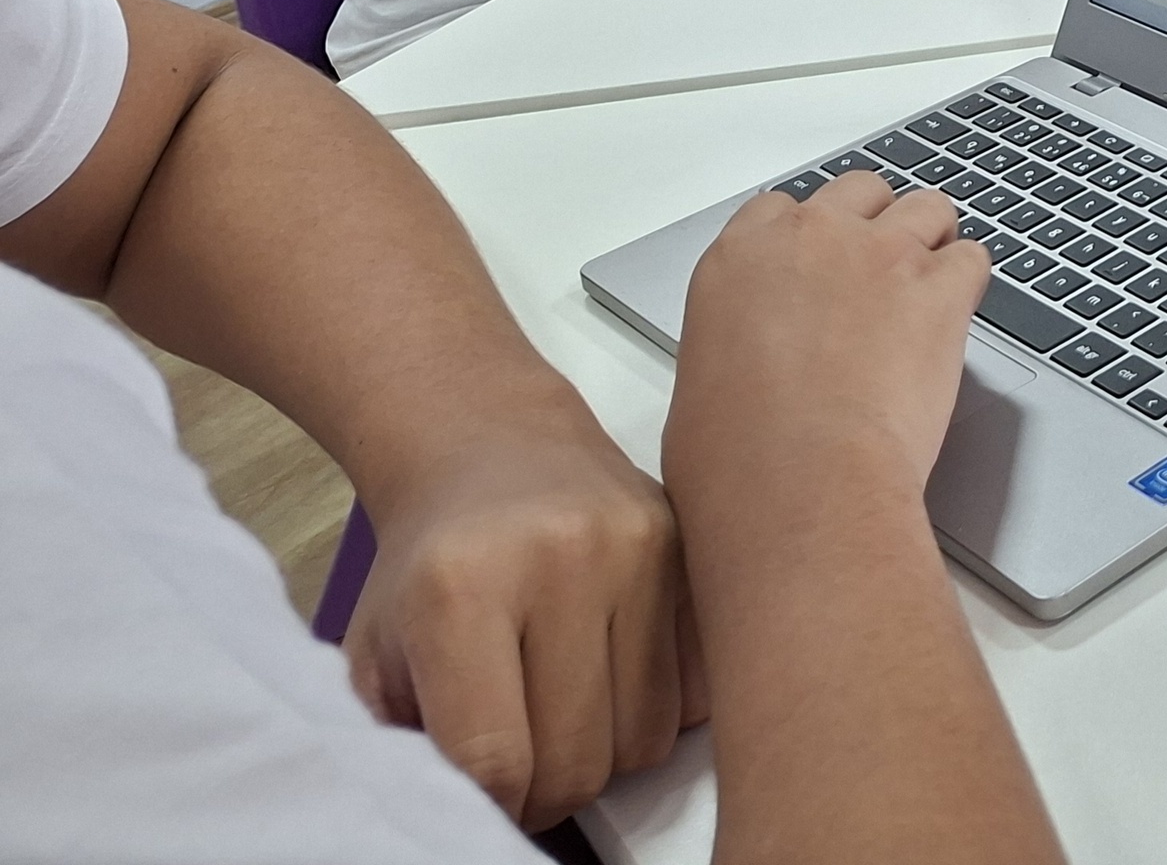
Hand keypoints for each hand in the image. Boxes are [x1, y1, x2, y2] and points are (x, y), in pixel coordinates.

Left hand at [342, 424, 694, 826]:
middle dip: (548, 790)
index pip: (495, 759)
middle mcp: (560, 558)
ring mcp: (637, 547)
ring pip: (647, 736)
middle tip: (525, 765)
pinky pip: (696, 687)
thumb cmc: (430, 560)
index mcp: (459, 589)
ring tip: (568, 714)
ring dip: (607, 750)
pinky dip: (658, 705)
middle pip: (578, 759)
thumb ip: (406, 743)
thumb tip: (462, 819)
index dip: (492, 807)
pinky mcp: (687, 545)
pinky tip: (615, 674)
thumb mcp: (373, 654)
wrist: (494, 443)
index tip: (485, 801)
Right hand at [663, 172, 992, 524]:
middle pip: (861, 190)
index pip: (783, 209)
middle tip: (879, 273)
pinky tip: (956, 316)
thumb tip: (760, 361)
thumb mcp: (705, 376)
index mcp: (743, 255)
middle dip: (874, 223)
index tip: (819, 263)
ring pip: (927, 207)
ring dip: (930, 241)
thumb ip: (740, 336)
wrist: (797, 483)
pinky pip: (973, 258)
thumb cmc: (735, 458)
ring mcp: (882, 255)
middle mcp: (813, 237)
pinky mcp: (939, 289)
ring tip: (927, 287)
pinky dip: (968, 283)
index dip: (810, 236)